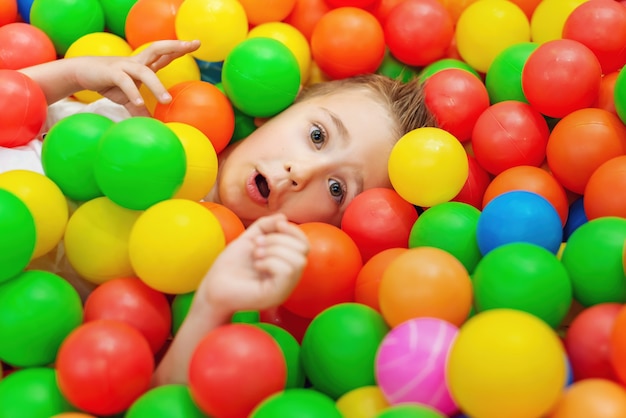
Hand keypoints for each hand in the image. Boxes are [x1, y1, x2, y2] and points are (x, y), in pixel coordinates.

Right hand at [73, 39, 200, 114]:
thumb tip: (152, 125)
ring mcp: (124, 65)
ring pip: (145, 71)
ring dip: (157, 86)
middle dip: (175, 46)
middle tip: (192, 45)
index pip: (164, 55)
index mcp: (143, 65)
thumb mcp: (128, 98)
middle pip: (158, 48)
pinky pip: (124, 81)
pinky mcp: (111, 72)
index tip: (195, 44)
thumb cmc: (108, 82)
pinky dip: (132, 92)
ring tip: (166, 101)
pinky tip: (138, 104)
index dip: (179, 49)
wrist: (81, 73)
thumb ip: (140, 109)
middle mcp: (137, 62)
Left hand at [196, 213, 309, 315]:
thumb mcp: (248, 239)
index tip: (277, 225)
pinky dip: (270, 262)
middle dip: (279, 239)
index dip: (294, 230)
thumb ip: (265, 226)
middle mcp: (290, 278)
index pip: (304, 244)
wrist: (213, 286)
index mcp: (286, 264)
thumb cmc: (230, 266)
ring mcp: (285, 288)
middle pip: (303, 250)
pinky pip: (287, 271)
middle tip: (257, 245)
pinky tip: (257, 265)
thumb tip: (283, 217)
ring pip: (298, 261)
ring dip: (274, 250)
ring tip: (256, 255)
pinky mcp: (276, 295)